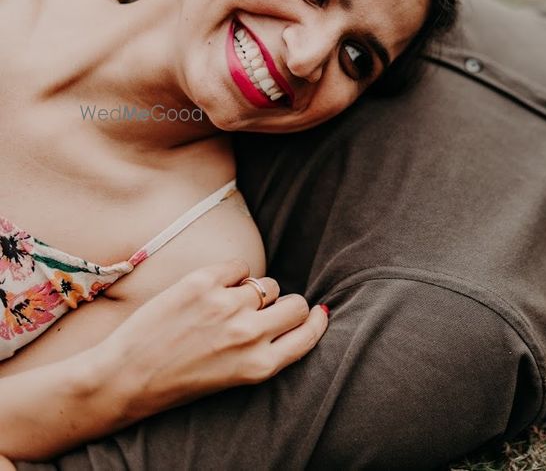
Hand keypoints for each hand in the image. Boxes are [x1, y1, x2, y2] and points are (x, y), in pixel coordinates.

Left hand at [89, 260, 328, 421]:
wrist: (125, 377)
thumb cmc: (178, 382)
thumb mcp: (235, 378)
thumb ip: (267, 350)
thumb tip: (298, 315)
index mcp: (260, 365)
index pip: (308, 334)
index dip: (315, 321)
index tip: (316, 313)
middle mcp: (249, 335)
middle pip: (295, 305)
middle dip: (285, 305)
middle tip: (264, 310)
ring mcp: (226, 307)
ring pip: (267, 284)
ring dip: (255, 291)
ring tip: (228, 304)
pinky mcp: (203, 284)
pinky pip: (239, 267)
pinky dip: (231, 275)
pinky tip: (211, 289)